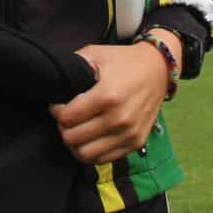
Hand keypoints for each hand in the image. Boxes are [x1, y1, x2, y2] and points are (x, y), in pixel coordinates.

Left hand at [49, 34, 176, 164]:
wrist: (158, 68)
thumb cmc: (123, 60)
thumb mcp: (95, 53)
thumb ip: (72, 65)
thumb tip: (54, 82)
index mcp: (107, 96)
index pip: (67, 117)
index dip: (56, 110)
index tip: (58, 104)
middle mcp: (119, 119)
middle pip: (73, 138)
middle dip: (63, 127)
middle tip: (66, 117)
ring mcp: (129, 134)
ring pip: (86, 154)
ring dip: (75, 143)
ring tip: (77, 128)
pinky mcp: (136, 143)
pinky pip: (103, 159)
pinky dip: (92, 151)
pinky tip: (91, 136)